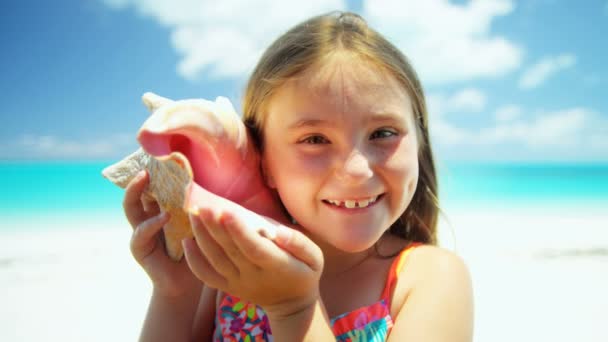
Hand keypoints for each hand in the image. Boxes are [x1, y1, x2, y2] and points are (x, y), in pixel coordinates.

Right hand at [123, 170, 200, 297]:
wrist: (187, 281)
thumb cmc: (196, 249)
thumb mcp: (197, 222)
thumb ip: (196, 204)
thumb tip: (209, 178)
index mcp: (160, 207)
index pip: (152, 184)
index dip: (153, 170)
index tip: (160, 154)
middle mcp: (147, 216)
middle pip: (136, 191)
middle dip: (138, 175)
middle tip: (147, 161)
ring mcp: (140, 231)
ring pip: (130, 207)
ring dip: (135, 191)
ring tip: (145, 177)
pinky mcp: (139, 247)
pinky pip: (141, 232)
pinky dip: (153, 223)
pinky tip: (165, 217)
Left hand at [182, 206, 323, 316]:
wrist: (291, 304)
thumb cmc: (304, 272)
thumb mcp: (315, 258)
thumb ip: (299, 243)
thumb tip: (279, 231)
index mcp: (277, 266)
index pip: (254, 248)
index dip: (239, 232)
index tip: (226, 212)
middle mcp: (254, 276)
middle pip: (230, 251)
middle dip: (214, 227)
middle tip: (202, 205)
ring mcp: (238, 282)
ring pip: (215, 260)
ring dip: (202, 237)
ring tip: (194, 214)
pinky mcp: (227, 286)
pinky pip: (206, 275)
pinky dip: (193, 259)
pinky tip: (187, 240)